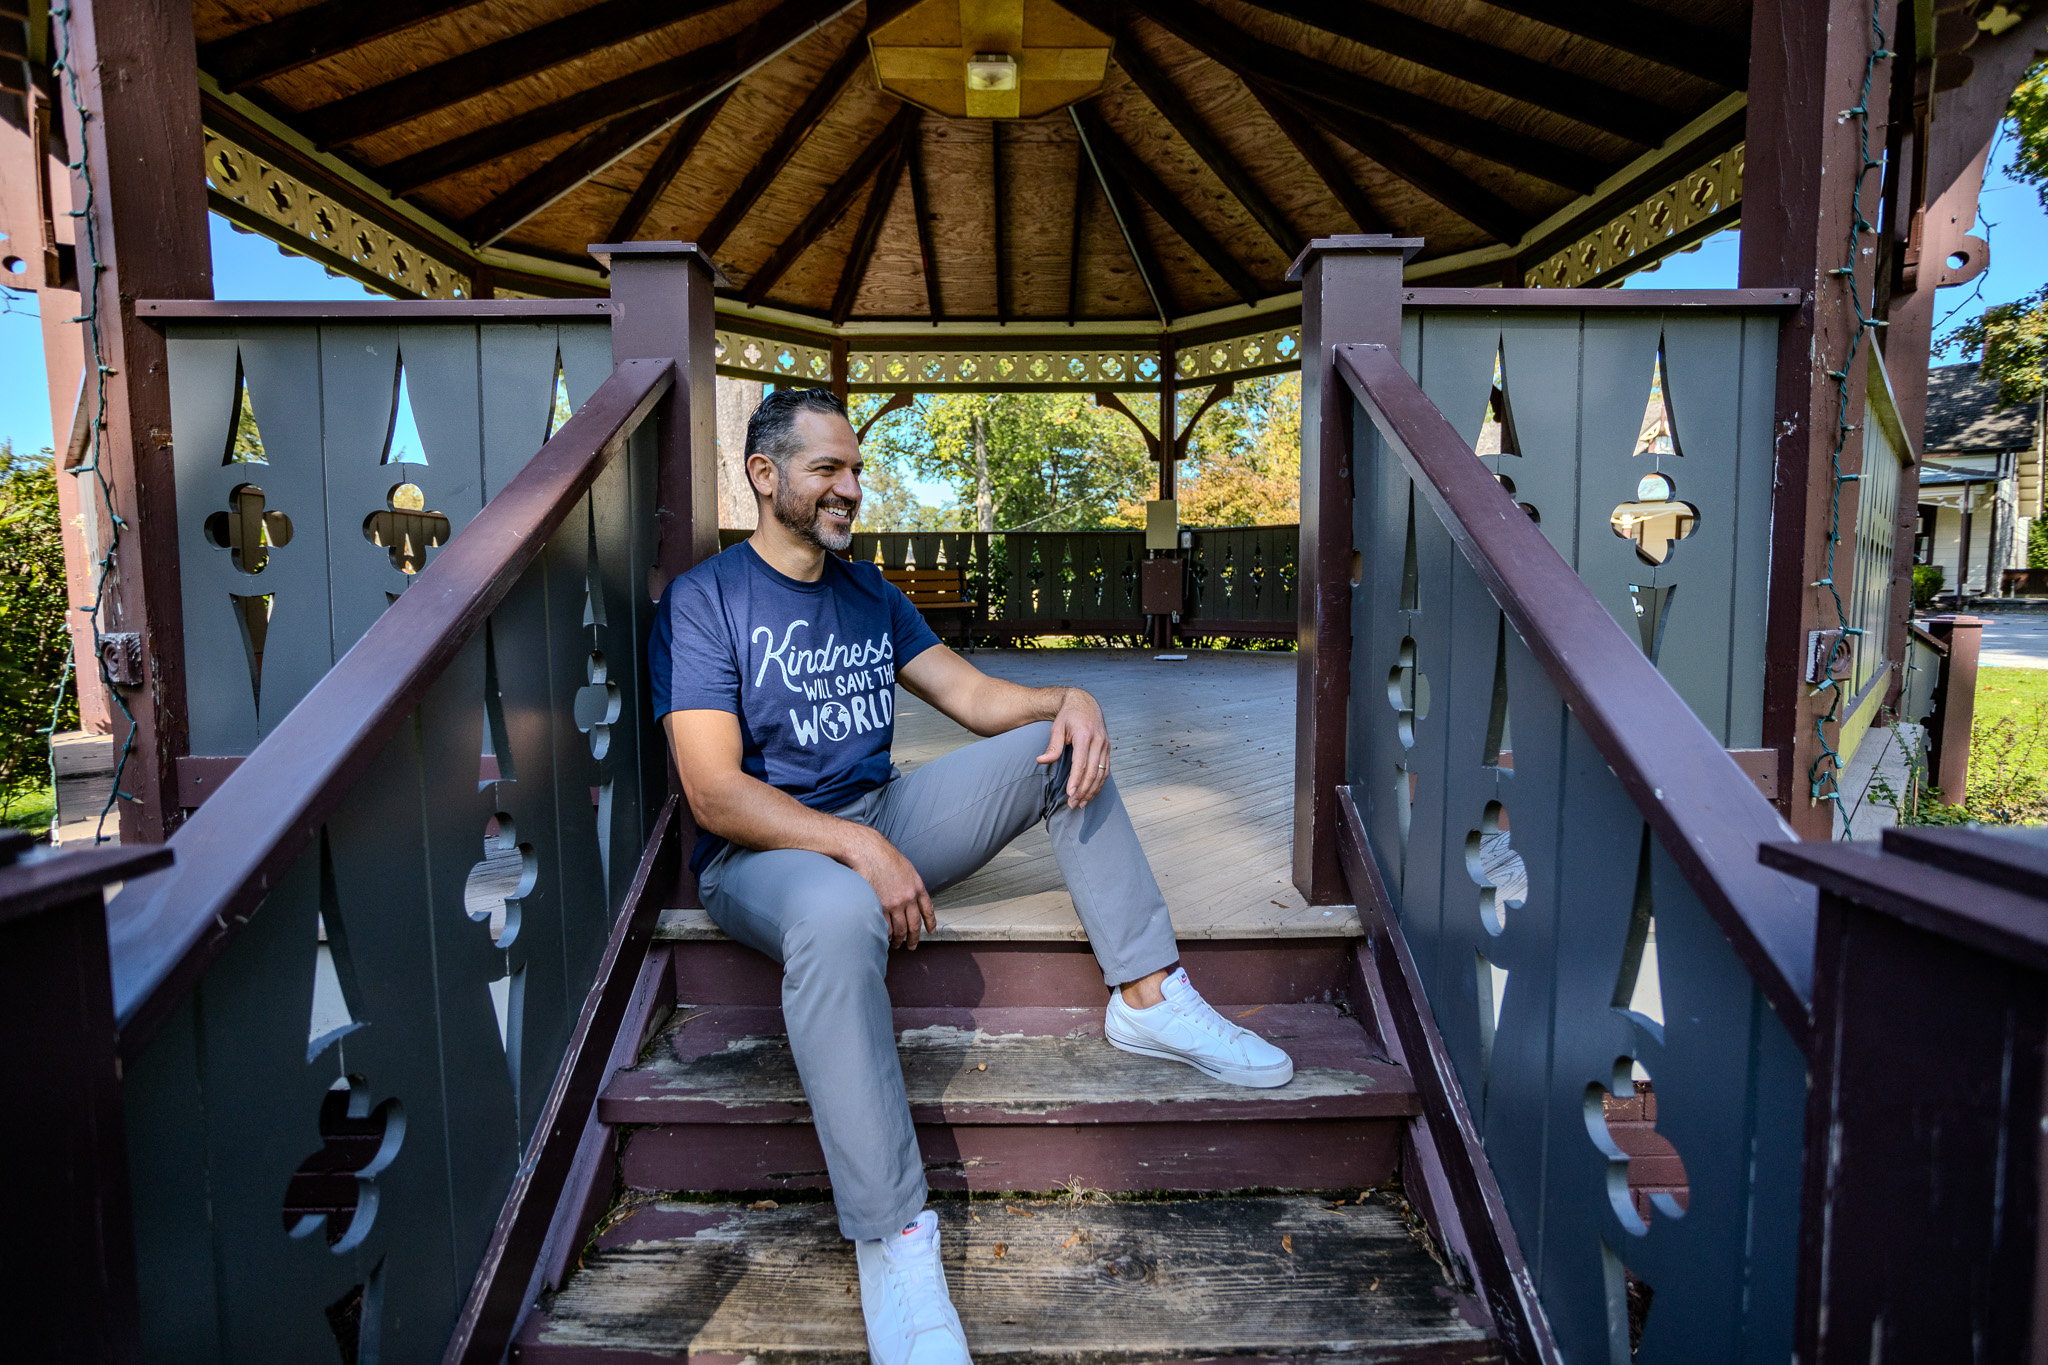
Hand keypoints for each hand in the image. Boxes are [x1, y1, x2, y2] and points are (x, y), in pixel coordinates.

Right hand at [842, 825, 935, 948]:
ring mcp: (894, 904)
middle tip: (911, 946)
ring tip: (896, 945)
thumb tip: (910, 896)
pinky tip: (885, 938)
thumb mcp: (906, 868)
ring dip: (899, 940)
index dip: (930, 922)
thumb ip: (910, 884)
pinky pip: (886, 927)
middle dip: (914, 939)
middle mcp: (908, 898)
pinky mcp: (880, 907)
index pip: (928, 909)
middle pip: (914, 925)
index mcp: (917, 887)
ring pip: (900, 930)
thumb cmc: (884, 856)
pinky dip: (886, 935)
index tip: (930, 931)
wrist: (869, 852)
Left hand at [1038, 688, 1110, 807]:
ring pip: (1102, 773)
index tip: (1070, 794)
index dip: (1076, 780)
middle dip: (1083, 790)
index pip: (1081, 763)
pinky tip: (1091, 793)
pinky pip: (1106, 770)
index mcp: (1084, 735)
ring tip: (1082, 803)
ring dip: (1092, 790)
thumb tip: (1041, 761)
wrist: (1084, 702)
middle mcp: (1098, 741)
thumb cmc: (1068, 716)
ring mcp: (1105, 745)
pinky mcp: (1108, 749)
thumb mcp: (1057, 727)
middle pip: (1093, 771)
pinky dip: (1099, 784)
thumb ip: (1052, 746)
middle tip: (1073, 804)